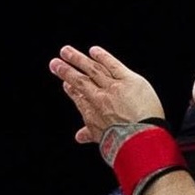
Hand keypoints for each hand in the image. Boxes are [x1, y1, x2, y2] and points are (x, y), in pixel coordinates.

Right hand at [49, 46, 164, 144]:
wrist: (139, 140)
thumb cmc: (124, 144)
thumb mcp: (103, 140)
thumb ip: (91, 134)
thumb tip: (79, 136)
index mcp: (92, 113)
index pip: (79, 97)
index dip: (71, 89)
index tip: (65, 83)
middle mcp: (99, 98)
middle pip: (80, 81)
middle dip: (65, 71)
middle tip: (54, 63)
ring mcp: (113, 87)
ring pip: (93, 69)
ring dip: (78, 59)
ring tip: (65, 51)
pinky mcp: (128, 80)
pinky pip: (113, 65)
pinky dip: (102, 57)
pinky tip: (94, 50)